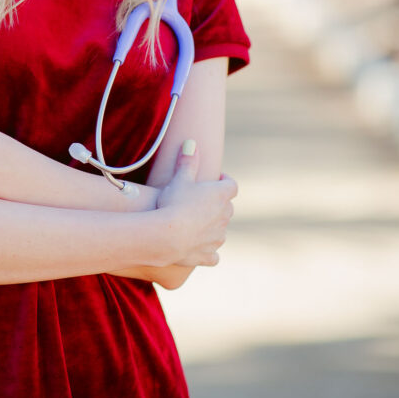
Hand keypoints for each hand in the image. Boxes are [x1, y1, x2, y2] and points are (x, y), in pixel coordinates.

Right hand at [152, 140, 236, 267]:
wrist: (167, 236)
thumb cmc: (174, 203)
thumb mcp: (179, 178)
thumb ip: (188, 161)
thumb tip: (191, 142)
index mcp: (221, 195)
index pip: (231, 185)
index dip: (224, 181)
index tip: (215, 179)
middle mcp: (225, 216)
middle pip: (227, 207)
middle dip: (217, 204)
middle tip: (200, 201)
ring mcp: (218, 237)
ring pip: (221, 230)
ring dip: (212, 226)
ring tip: (195, 223)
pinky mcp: (209, 254)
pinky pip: (213, 254)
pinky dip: (208, 250)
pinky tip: (199, 248)